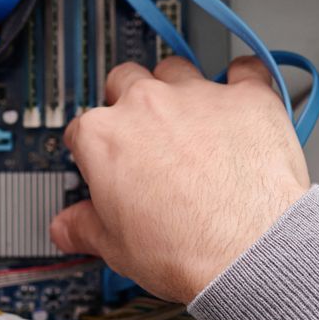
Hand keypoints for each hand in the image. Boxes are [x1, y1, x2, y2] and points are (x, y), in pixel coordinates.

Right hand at [50, 57, 309, 302]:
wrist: (250, 250)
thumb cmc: (186, 248)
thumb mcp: (117, 249)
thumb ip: (85, 229)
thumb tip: (68, 229)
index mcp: (104, 137)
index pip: (82, 128)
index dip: (93, 149)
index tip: (106, 163)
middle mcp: (147, 105)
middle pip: (124, 81)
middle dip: (128, 102)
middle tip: (144, 136)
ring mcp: (198, 95)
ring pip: (176, 69)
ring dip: (177, 87)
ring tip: (191, 119)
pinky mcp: (246, 98)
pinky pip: (245, 70)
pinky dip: (242, 80)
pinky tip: (242, 96)